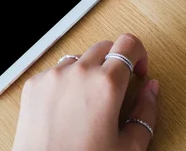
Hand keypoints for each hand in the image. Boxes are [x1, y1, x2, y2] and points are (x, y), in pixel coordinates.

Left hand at [12, 34, 157, 150]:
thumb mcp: (129, 148)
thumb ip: (146, 113)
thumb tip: (151, 88)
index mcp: (106, 85)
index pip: (129, 44)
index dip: (140, 55)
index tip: (139, 72)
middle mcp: (78, 72)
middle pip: (104, 47)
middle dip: (115, 63)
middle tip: (117, 90)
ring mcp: (53, 75)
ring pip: (79, 59)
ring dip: (89, 73)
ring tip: (89, 105)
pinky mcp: (34, 83)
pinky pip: (56, 72)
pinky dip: (66, 83)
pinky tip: (67, 111)